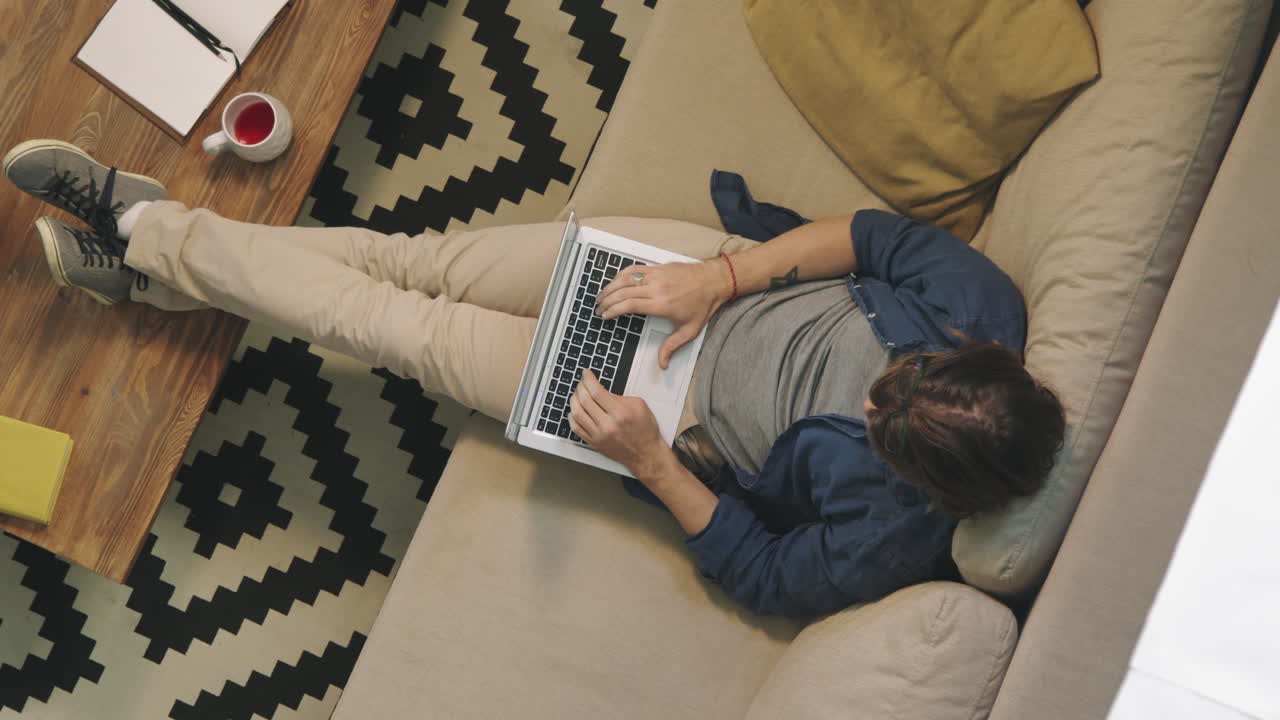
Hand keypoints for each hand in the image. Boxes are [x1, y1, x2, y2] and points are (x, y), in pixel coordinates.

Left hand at [569, 369, 667, 474]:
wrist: (645, 454)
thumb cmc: (645, 431)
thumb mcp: (639, 406)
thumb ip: (620, 396)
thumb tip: (603, 390)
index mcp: (620, 413)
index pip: (597, 391)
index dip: (588, 379)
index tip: (586, 374)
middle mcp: (607, 425)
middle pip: (584, 400)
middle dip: (580, 386)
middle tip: (581, 382)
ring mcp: (599, 435)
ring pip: (577, 413)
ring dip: (574, 400)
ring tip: (577, 394)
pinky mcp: (594, 443)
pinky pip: (576, 428)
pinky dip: (572, 417)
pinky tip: (574, 410)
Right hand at [595, 258, 731, 368]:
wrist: (714, 281)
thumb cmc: (703, 304)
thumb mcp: (690, 331)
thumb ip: (672, 347)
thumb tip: (662, 364)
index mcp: (661, 304)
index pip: (629, 305)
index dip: (613, 310)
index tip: (605, 316)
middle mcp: (656, 288)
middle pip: (623, 292)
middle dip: (607, 301)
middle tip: (599, 309)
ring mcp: (656, 275)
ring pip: (625, 279)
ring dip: (610, 287)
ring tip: (600, 296)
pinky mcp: (658, 267)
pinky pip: (634, 269)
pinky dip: (620, 275)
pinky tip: (614, 282)